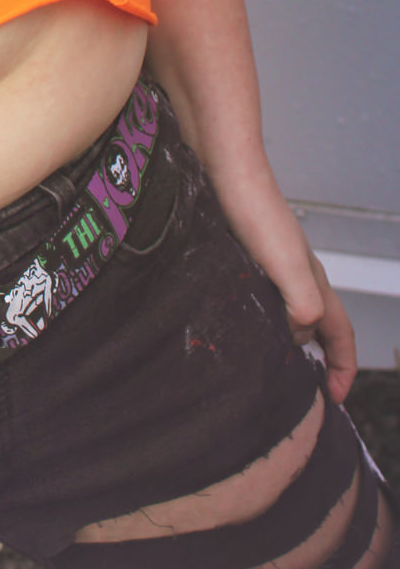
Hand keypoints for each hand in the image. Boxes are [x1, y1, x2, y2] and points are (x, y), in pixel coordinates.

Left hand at [216, 172, 357, 402]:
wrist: (224, 169)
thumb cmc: (256, 213)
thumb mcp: (287, 266)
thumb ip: (303, 304)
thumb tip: (300, 336)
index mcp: (313, 281)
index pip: (340, 333)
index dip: (344, 368)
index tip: (335, 399)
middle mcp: (296, 273)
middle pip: (319, 324)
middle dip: (320, 358)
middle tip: (305, 389)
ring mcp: (270, 263)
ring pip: (288, 310)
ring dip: (286, 339)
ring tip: (269, 364)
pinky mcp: (243, 254)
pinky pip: (259, 296)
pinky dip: (257, 317)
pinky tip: (236, 321)